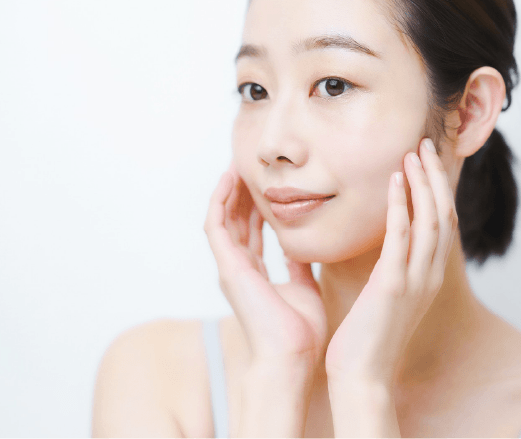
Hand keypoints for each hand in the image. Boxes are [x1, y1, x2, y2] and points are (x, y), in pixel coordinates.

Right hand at [203, 162, 327, 367]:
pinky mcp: (228, 267)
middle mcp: (239, 269)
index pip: (251, 232)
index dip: (255, 207)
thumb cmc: (300, 332)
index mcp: (256, 274)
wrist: (293, 356)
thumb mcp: (304, 287)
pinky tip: (228, 179)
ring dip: (228, 191)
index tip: (265, 185)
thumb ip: (299, 265)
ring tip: (236, 165)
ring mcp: (231, 268)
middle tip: (249, 166)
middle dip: (241, 193)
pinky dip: (219, 201)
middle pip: (235, 222)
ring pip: (223, 219)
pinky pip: (216, 225)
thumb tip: (301, 246)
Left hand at [324, 138, 457, 385]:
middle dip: (435, 177)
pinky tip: (395, 180)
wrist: (362, 376)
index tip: (427, 162)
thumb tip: (385, 245)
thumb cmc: (368, 339)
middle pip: (443, 214)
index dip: (439, 190)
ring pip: (430, 219)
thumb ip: (392, 269)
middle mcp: (430, 276)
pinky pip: (401, 236)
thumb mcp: (387, 298)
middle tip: (425, 145)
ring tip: (413, 153)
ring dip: (422, 182)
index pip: (443, 224)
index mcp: (429, 278)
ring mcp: (415, 280)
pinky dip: (401, 204)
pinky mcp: (393, 284)